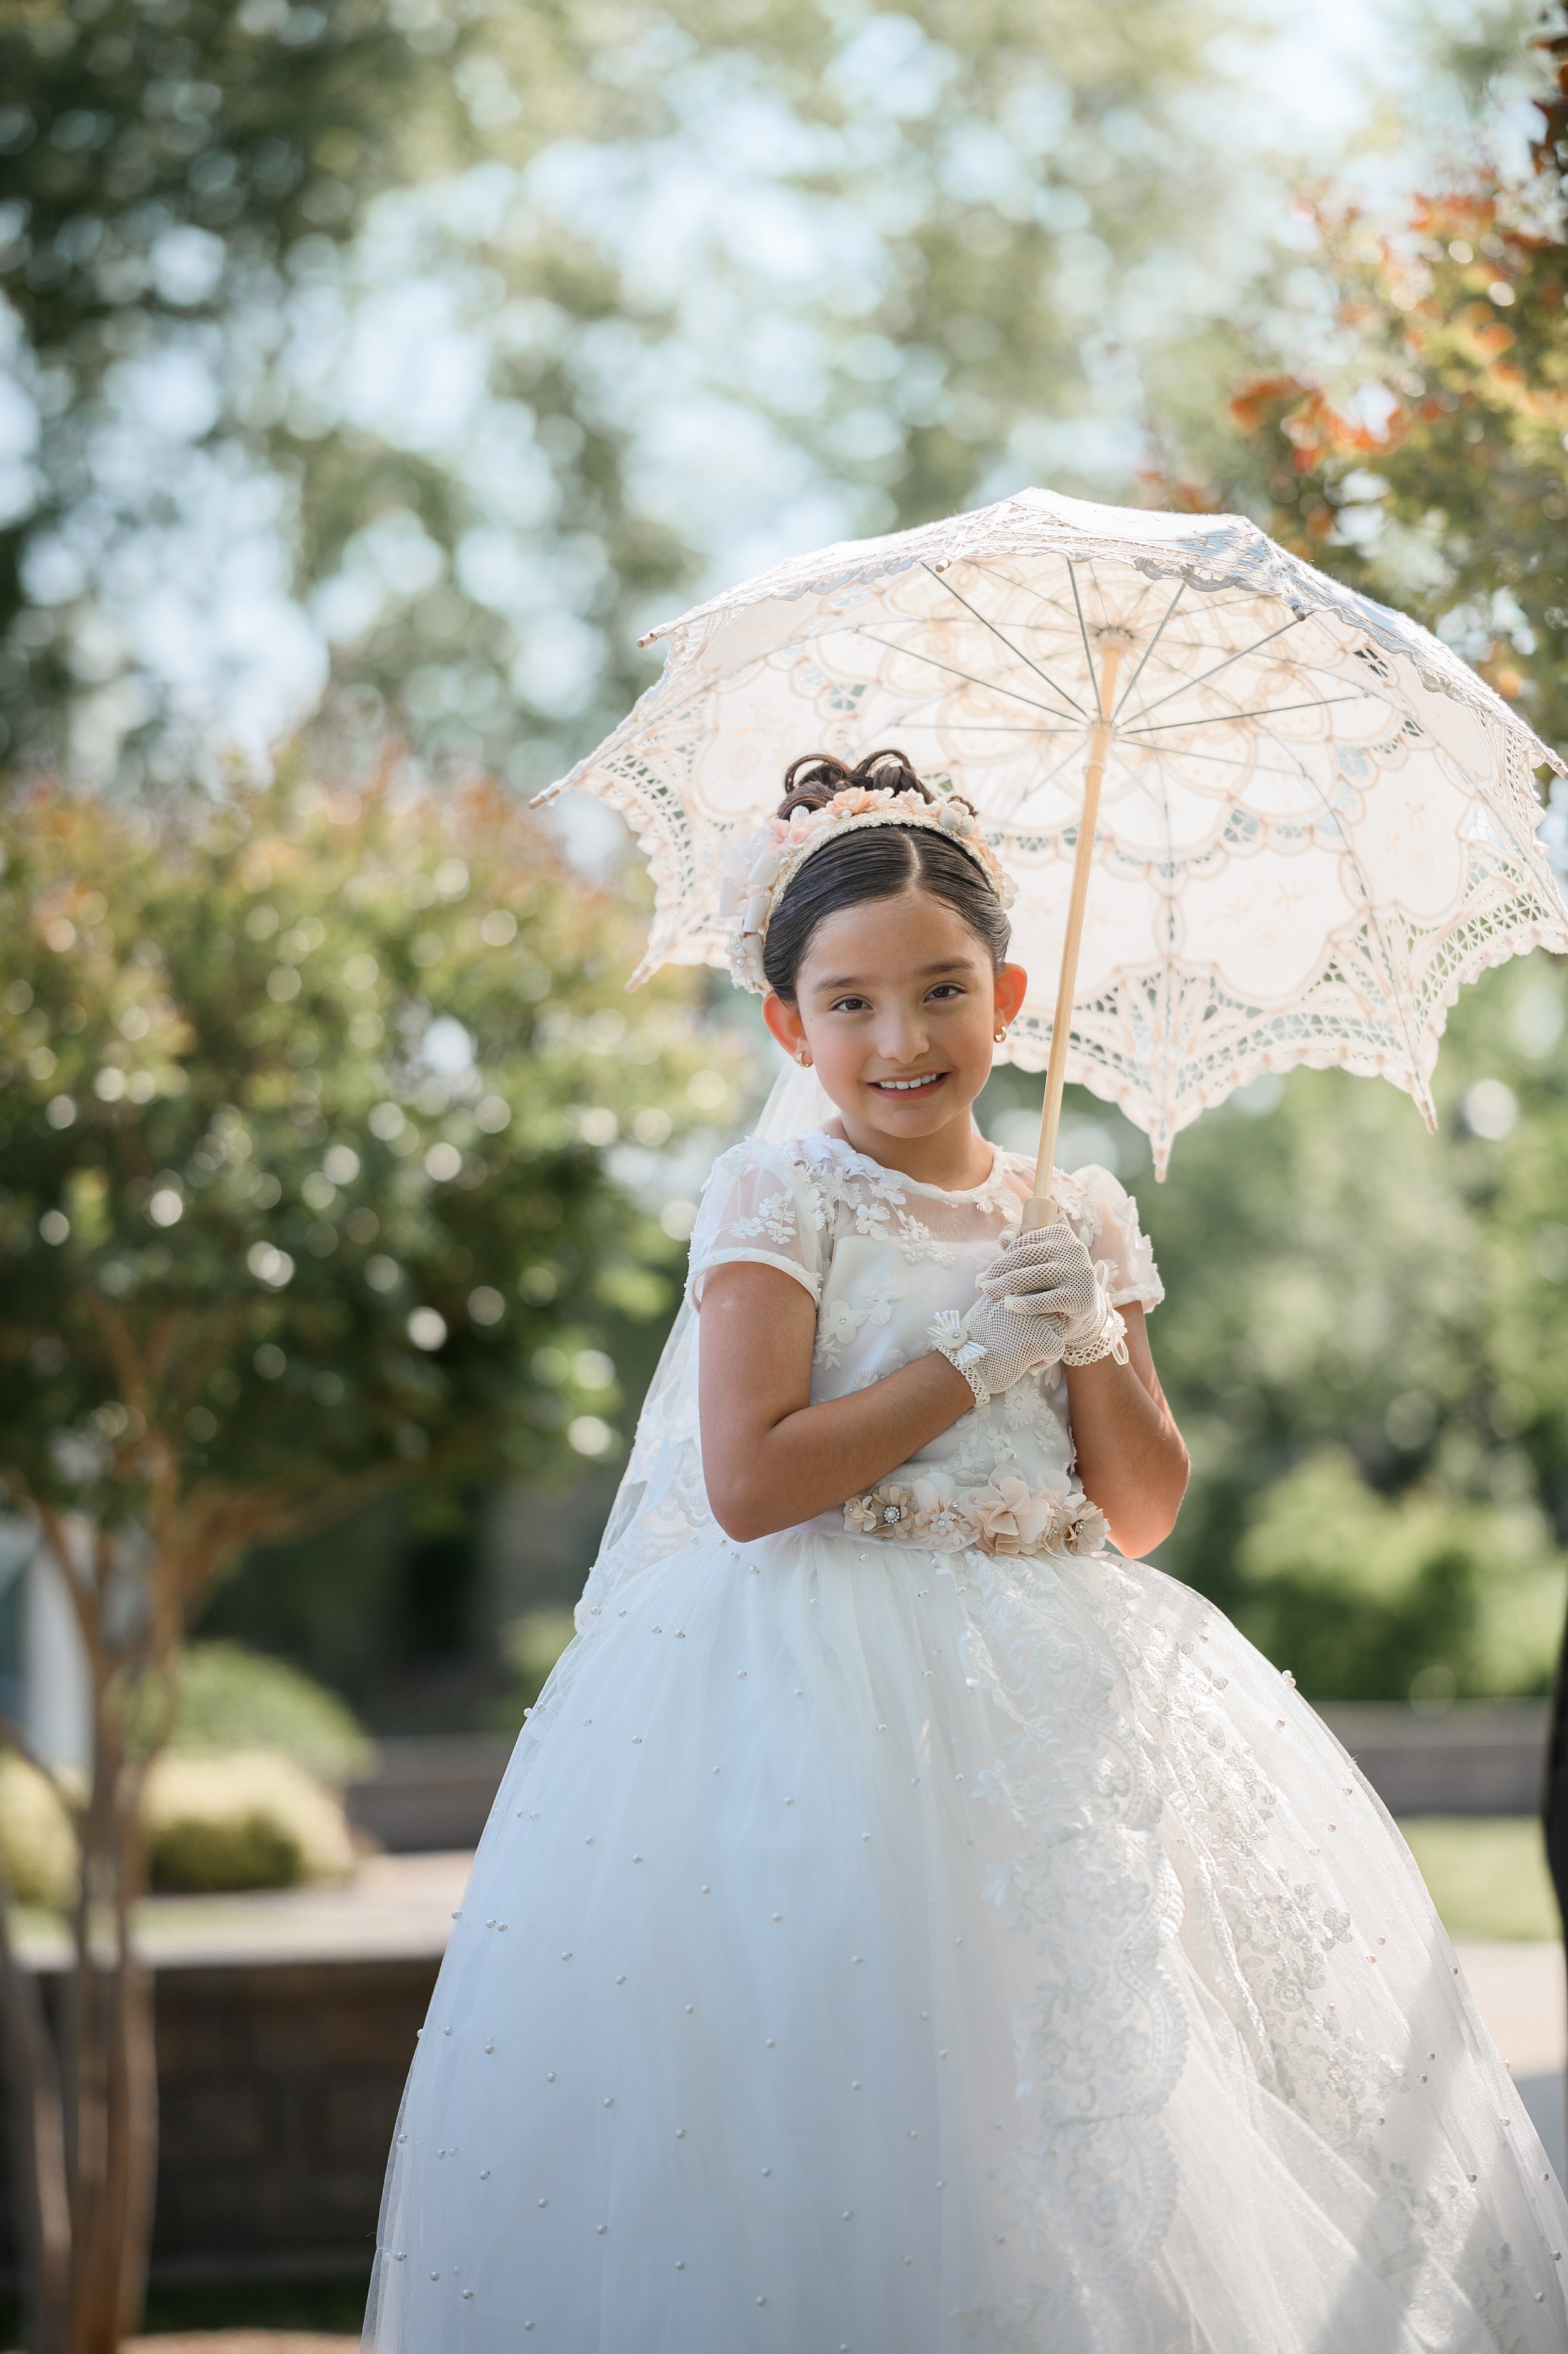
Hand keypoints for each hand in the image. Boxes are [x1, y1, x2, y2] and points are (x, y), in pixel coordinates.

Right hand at [928, 1289, 1066, 1405]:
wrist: (964, 1363)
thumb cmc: (978, 1339)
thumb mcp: (991, 1305)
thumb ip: (1012, 1296)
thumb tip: (1037, 1295)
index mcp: (1013, 1283)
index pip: (1041, 1294)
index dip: (1034, 1316)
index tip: (1015, 1329)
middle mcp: (1025, 1293)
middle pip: (1053, 1311)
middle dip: (1042, 1331)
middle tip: (1015, 1342)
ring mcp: (1034, 1314)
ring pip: (1058, 1330)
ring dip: (1044, 1345)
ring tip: (1017, 1351)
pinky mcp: (1041, 1337)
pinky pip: (1056, 1350)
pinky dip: (1042, 1362)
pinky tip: (1020, 1363)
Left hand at [978, 1221, 1127, 1367]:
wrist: (1085, 1307)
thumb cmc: (1055, 1280)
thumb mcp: (1041, 1260)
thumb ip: (1022, 1246)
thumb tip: (1003, 1237)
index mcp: (1060, 1234)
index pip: (1022, 1244)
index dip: (1000, 1261)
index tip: (983, 1276)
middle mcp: (1073, 1248)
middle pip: (1025, 1256)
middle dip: (998, 1272)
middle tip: (981, 1286)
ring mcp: (1079, 1272)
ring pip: (1034, 1275)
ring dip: (1005, 1285)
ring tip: (989, 1294)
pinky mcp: (1080, 1296)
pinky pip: (1047, 1299)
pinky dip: (1025, 1303)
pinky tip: (1008, 1305)